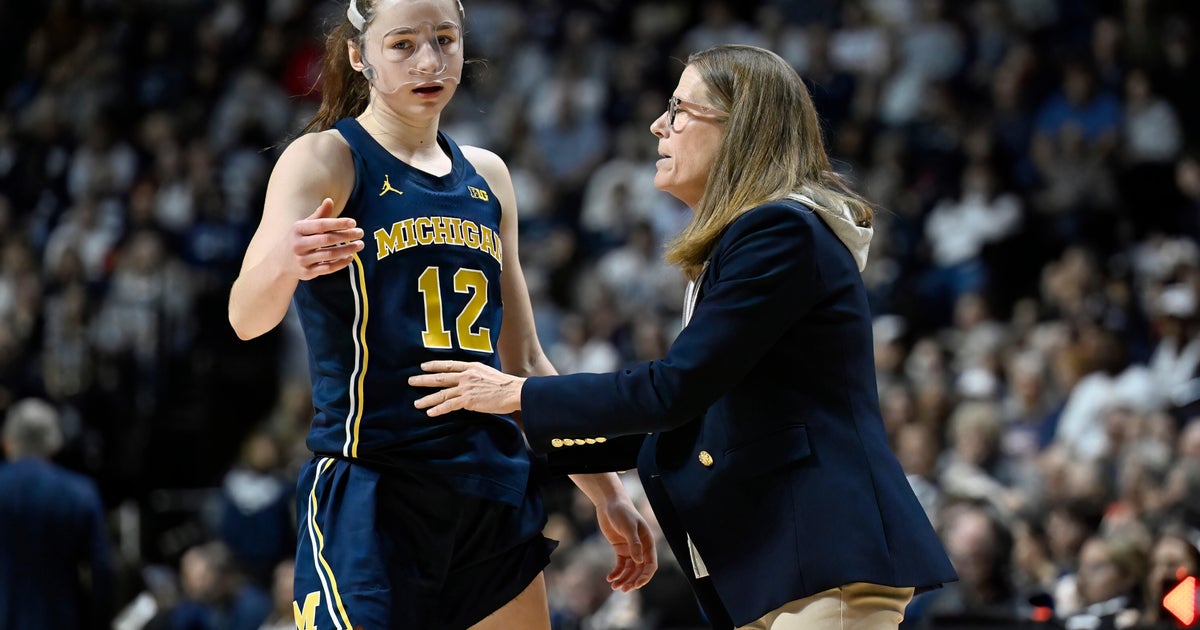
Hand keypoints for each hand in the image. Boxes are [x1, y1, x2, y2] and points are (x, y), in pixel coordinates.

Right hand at [287, 198, 363, 279]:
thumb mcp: (304, 226)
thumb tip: (329, 200)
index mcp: (298, 229)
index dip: (338, 223)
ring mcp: (302, 260)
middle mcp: (298, 244)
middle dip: (346, 236)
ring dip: (347, 250)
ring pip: (329, 255)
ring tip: (359, 245)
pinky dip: (341, 263)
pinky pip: (328, 268)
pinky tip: (350, 258)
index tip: (353, 222)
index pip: (321, 225)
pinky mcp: (307, 273)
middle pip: (327, 240)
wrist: (280, 262)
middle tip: (360, 233)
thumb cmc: (298, 239)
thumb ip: (319, 215)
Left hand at [409, 361, 524, 415]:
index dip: (434, 365)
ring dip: (427, 399)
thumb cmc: (506, 385)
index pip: (449, 365)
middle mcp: (466, 375)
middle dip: (423, 379)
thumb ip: (477, 376)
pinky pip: (449, 405)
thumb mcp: (489, 373)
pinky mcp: (467, 400)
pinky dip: (438, 409)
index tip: (423, 366)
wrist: (513, 391)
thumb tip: (471, 382)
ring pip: (441, 393)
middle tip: (411, 381)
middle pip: (440, 377)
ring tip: (416, 403)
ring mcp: (466, 387)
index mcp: (472, 367)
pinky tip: (430, 413)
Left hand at [594, 498, 657, 591]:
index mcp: (648, 542)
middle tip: (624, 589)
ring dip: (624, 579)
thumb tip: (639, 562)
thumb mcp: (628, 527)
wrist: (609, 503)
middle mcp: (641, 547)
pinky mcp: (620, 548)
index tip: (636, 585)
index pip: (651, 564)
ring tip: (614, 586)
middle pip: (640, 570)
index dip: (645, 576)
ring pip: (630, 569)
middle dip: (633, 580)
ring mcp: (631, 549)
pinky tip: (610, 578)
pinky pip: (620, 564)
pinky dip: (616, 572)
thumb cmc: (622, 512)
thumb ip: (634, 543)